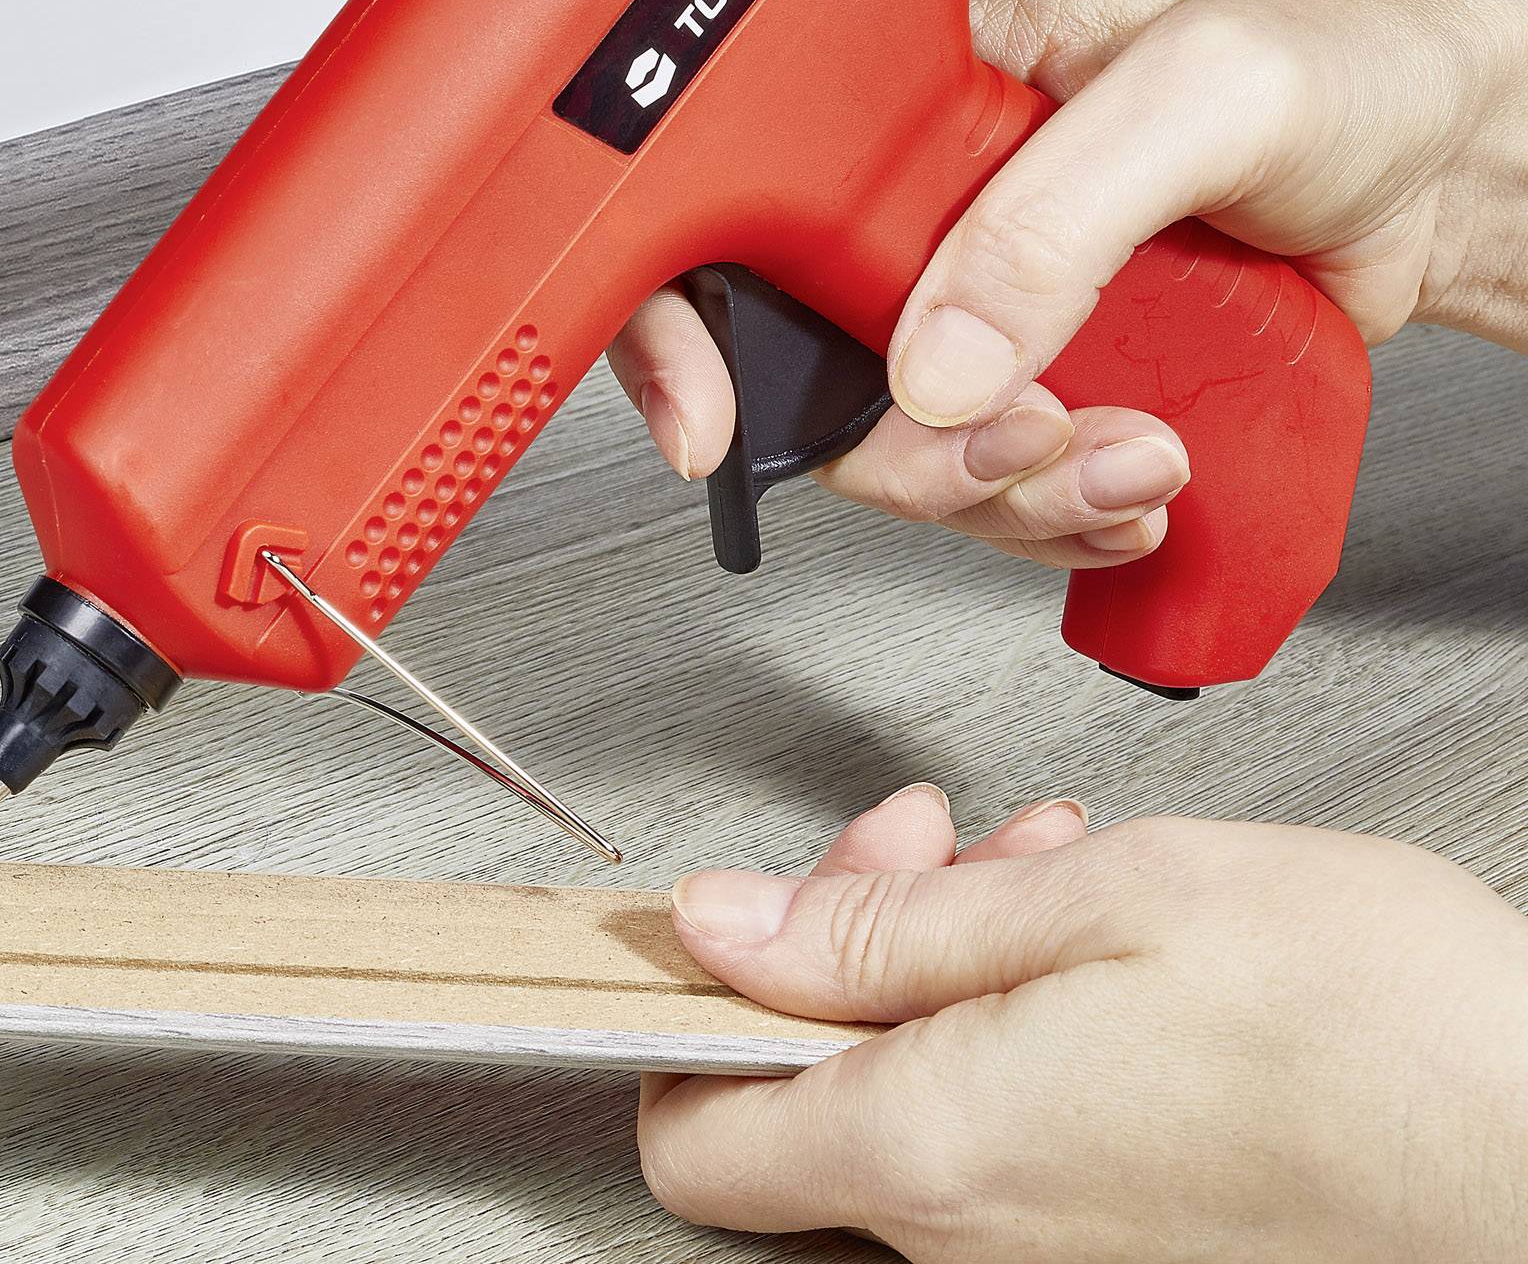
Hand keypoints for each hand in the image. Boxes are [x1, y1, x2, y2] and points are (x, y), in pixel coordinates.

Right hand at [610, 0, 1527, 567]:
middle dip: (908, 445)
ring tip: (1134, 453)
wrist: (1469, 146)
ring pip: (906, 444)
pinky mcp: (1050, 365)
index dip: (689, 316)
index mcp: (910, 76)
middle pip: (808, 362)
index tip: (716, 423)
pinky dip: (1059, 512)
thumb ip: (1054, 218)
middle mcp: (923, 189)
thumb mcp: (1202, 90)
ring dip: (1010, 490)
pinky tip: (1136, 480)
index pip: (737, 193)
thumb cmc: (1349, 47)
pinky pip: (998, 478)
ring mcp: (984, 288)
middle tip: (1020, 440)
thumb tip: (930, 364)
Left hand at [638, 786, 1527, 1259]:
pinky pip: (1009, 1134)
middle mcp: (976, 1238)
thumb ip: (885, 923)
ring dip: (950, 959)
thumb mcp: (1103, 903)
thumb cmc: (1379, 1036)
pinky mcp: (1126, 1249)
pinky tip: (1101, 947)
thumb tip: (728, 927)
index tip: (742, 910)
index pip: (691, 1134)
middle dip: (852, 931)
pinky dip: (1020, 1025)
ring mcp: (1054, 1257)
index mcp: (931, 1149)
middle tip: (935, 841)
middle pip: (809, 1092)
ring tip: (1054, 876)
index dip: (686, 1012)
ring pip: (917, 1094)